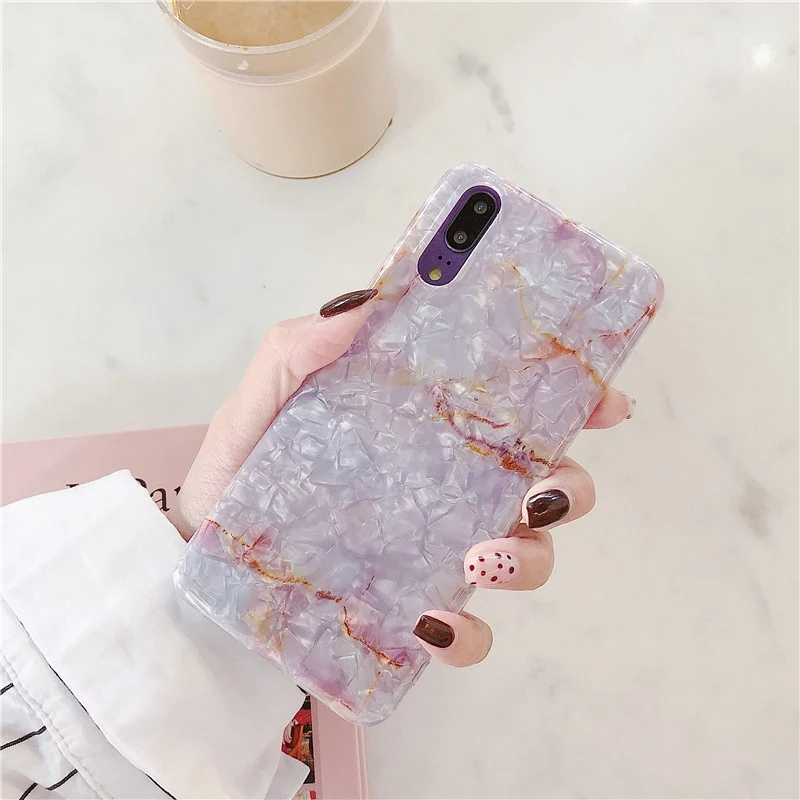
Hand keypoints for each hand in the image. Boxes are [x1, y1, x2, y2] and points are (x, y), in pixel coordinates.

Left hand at [168, 289, 635, 666]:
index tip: (603, 401)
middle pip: (548, 484)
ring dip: (529, 560)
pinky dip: (467, 636)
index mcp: (428, 429)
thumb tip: (362, 305)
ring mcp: (437, 551)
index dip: (576, 401)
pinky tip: (432, 622)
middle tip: (542, 490)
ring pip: (527, 557)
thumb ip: (299, 350)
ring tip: (480, 557)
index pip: (519, 410)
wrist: (204, 551)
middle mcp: (450, 488)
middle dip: (571, 487)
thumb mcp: (261, 400)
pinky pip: (467, 635)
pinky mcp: (412, 610)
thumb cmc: (243, 468)